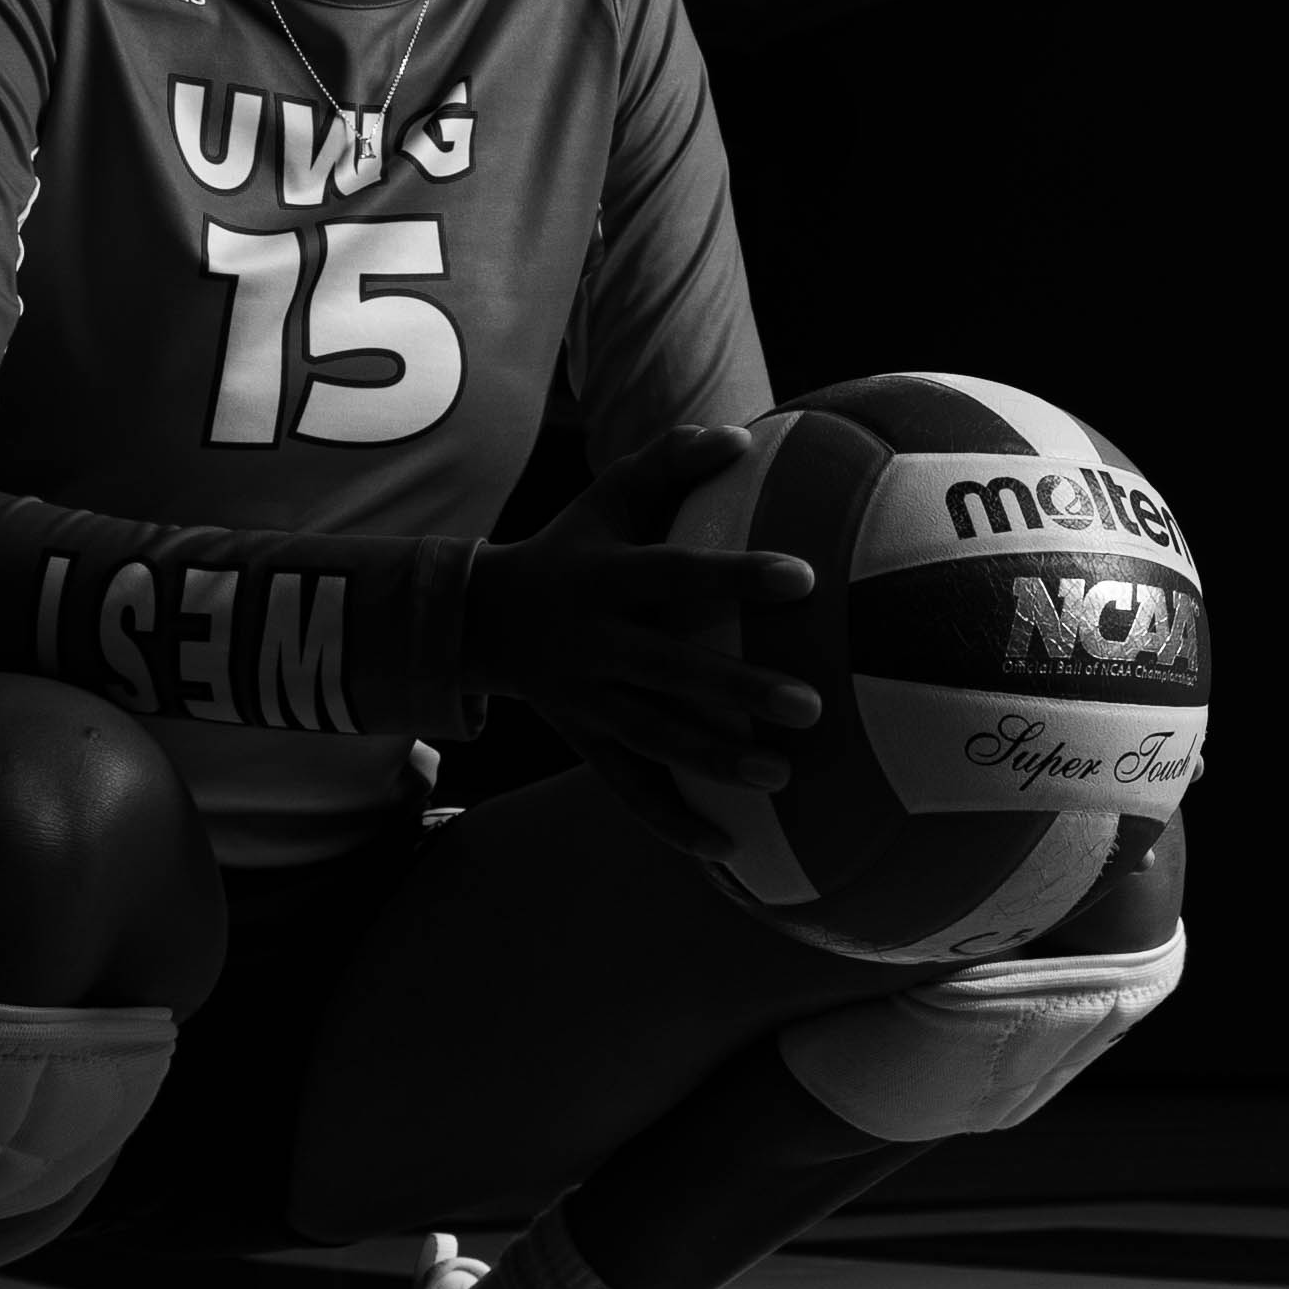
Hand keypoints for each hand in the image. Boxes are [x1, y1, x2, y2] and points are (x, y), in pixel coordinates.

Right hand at [461, 425, 822, 790]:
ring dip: (716, 761)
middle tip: (811, 705)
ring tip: (782, 776)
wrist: (478, 620)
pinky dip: (675, 822)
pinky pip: (631, 790)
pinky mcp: (588, 742)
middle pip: (671, 670)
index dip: (735, 575)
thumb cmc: (570, 549)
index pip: (676, 574)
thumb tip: (741, 438)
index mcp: (605, 581)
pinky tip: (730, 850)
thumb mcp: (605, 498)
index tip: (804, 577)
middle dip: (739, 690)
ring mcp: (589, 701)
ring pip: (655, 737)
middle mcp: (595, 645)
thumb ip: (668, 462)